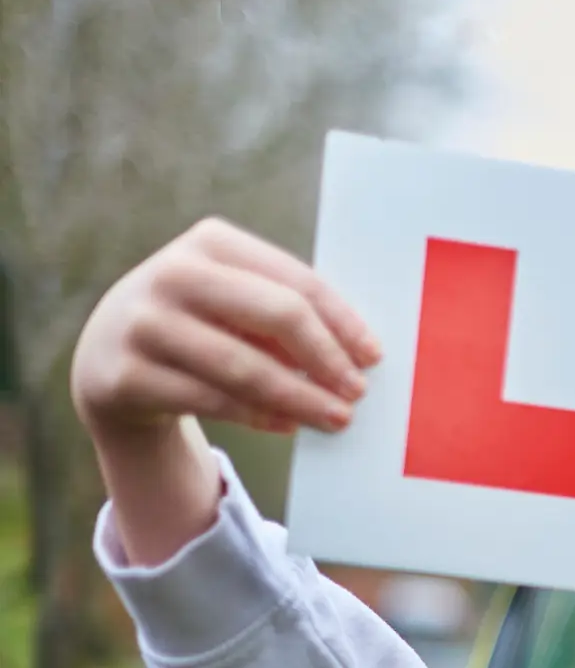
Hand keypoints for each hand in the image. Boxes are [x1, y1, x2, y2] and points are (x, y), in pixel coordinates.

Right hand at [72, 217, 379, 440]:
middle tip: (358, 392)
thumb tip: (360, 353)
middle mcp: (172, 273)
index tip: (374, 357)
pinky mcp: (126, 375)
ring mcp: (144, 323)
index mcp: (211, 243)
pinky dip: (259, 416)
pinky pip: (211, 401)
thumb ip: (286, 312)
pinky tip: (289, 424)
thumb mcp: (235, 302)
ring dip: (300, 397)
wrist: (109, 357)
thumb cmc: (201, 324)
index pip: (296, 281)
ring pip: (244, 367)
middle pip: (276, 315)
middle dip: (326, 358)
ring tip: (336, 417)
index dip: (342, 322)